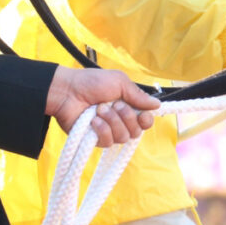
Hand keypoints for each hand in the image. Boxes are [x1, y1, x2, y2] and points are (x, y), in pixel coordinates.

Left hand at [45, 66, 159, 146]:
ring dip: (113, 121)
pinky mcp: (95, 140)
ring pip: (123, 137)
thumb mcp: (119, 82)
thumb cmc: (92, 82)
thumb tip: (157, 105)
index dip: (146, 121)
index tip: (143, 115)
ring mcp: (108, 131)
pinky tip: (94, 121)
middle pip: (137, 131)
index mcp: (128, 106)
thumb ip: (138, 95)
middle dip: (127, 117)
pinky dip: (103, 129)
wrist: (68, 91)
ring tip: (100, 109)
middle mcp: (120, 121)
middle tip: (115, 104)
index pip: (145, 122)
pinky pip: (108, 142)